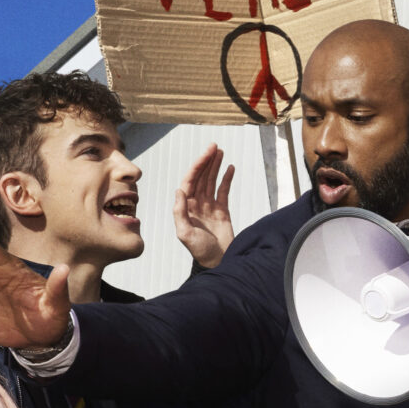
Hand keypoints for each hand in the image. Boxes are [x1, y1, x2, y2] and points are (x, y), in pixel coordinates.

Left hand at [173, 146, 237, 269]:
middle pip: (201, 177)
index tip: (206, 154)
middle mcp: (196, 203)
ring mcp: (209, 206)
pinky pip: (224, 190)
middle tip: (214, 147)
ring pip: (211, 181)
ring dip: (215, 166)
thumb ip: (180, 211)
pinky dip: (226, 179)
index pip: (190, 180)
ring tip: (220, 152)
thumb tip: (179, 190)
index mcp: (185, 206)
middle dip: (207, 161)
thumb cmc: (199, 250)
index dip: (197, 166)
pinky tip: (229, 168)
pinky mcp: (222, 210)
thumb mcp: (184, 232)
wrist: (217, 261)